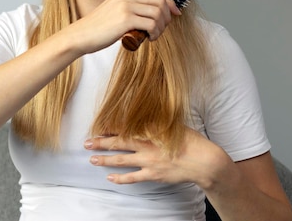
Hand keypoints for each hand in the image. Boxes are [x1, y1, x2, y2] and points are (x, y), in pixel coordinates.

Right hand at [65, 0, 180, 54]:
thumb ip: (131, 7)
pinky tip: (149, 38)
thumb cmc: (98, 27)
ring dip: (161, 27)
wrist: (81, 35)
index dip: (169, 3)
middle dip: (167, 16)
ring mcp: (126, 6)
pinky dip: (155, 32)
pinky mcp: (125, 19)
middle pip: (160, 1)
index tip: (175, 14)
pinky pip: (151, 24)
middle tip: (161, 29)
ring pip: (158, 13)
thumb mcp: (115, 10)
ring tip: (153, 35)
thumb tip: (153, 13)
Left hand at [84, 128, 226, 186]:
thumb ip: (157, 121)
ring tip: (92, 159)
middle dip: (101, 142)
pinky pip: (133, 177)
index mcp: (152, 131)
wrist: (204, 161)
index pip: (126, 127)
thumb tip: (145, 113)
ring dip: (105, 160)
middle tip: (86, 142)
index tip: (98, 125)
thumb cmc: (191, 141)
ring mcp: (149, 161)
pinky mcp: (153, 174)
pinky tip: (110, 177)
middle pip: (119, 143)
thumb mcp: (174, 125)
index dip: (110, 127)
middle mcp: (147, 145)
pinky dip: (120, 178)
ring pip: (122, 160)